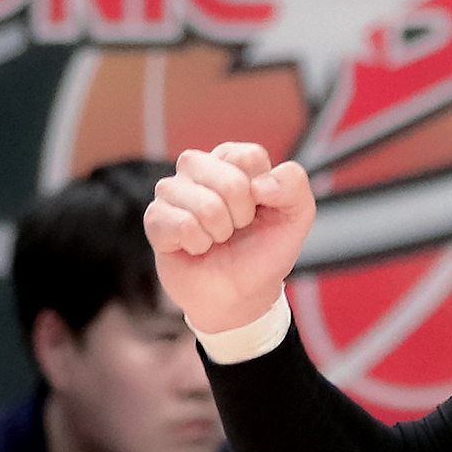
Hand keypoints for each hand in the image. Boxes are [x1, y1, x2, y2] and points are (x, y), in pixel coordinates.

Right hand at [143, 142, 317, 335]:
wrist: (242, 294)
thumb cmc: (264, 250)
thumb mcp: (296, 215)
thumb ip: (293, 185)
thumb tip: (259, 184)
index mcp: (231, 160)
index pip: (249, 157)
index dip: (263, 192)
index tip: (260, 209)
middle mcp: (197, 168)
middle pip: (230, 181)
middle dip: (243, 215)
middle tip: (237, 228)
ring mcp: (172, 191)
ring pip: (205, 205)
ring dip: (221, 232)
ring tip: (217, 238)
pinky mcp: (155, 218)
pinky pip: (182, 225)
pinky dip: (199, 244)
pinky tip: (197, 247)